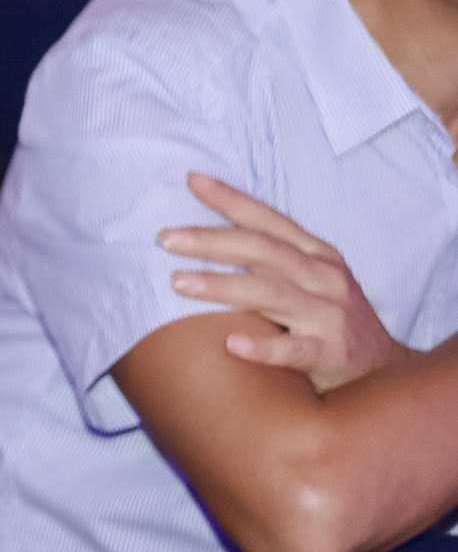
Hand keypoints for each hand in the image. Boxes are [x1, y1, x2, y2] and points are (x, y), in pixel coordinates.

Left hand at [160, 173, 403, 392]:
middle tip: (166, 238)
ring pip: (271, 294)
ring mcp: (330, 316)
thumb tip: (203, 237)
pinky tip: (232, 345)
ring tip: (179, 282)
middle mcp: (324, 279)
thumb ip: (270, 260)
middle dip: (211, 241)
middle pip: (262, 251)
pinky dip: (264, 348)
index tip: (192, 180)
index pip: (269, 221)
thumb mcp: (311, 280)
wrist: (384, 372)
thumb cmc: (332, 321)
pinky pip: (295, 350)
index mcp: (317, 255)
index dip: (231, 199)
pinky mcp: (332, 355)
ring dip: (222, 285)